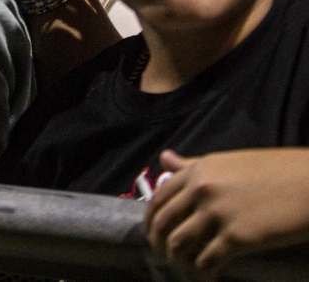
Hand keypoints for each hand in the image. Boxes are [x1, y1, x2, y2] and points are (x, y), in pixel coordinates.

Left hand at [146, 148, 308, 280]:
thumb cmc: (276, 172)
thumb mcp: (228, 162)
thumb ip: (194, 165)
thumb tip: (164, 158)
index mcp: (198, 170)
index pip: (160, 196)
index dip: (151, 218)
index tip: (152, 231)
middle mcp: (201, 190)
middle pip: (164, 221)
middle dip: (159, 242)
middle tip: (163, 254)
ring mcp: (217, 213)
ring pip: (179, 242)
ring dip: (177, 259)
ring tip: (184, 267)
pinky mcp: (237, 237)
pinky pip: (207, 260)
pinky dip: (203, 273)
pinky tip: (208, 277)